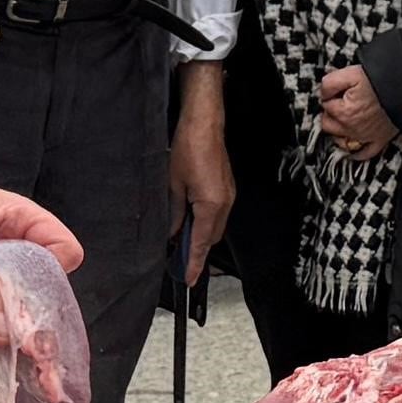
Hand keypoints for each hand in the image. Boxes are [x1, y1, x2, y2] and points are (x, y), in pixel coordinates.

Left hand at [0, 179, 82, 335]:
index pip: (57, 248)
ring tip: (6, 366)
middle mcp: (0, 254)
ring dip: (3, 343)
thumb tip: (6, 330)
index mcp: (10, 220)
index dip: (51, 274)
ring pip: (7, 320)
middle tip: (27, 349)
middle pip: (37, 293)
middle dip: (32, 321)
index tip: (33, 300)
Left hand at [171, 62, 232, 284]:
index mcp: (211, 206)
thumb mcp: (173, 185)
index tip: (189, 279)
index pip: (201, 243)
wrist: (204, 122)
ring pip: (215, 226)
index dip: (194, 263)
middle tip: (178, 261)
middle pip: (211, 238)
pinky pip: (217, 214)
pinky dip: (204, 222)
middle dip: (197, 251)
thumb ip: (173, 213)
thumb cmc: (188, 149)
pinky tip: (189, 219)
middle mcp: (225, 204)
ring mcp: (228, 195)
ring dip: (200, 235)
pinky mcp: (226, 188)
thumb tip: (173, 233)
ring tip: (180, 240)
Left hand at [317, 65, 398, 159]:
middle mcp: (352, 128)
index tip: (339, 89)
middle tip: (340, 102)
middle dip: (331, 113)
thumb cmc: (381, 81)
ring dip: (339, 132)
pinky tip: (353, 146)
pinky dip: (357, 152)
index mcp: (344, 112)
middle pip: (328, 125)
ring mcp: (366, 137)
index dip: (330, 95)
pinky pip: (364, 153)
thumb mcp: (351, 74)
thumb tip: (323, 93)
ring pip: (341, 141)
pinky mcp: (380, 140)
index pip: (325, 104)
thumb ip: (330, 83)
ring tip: (344, 120)